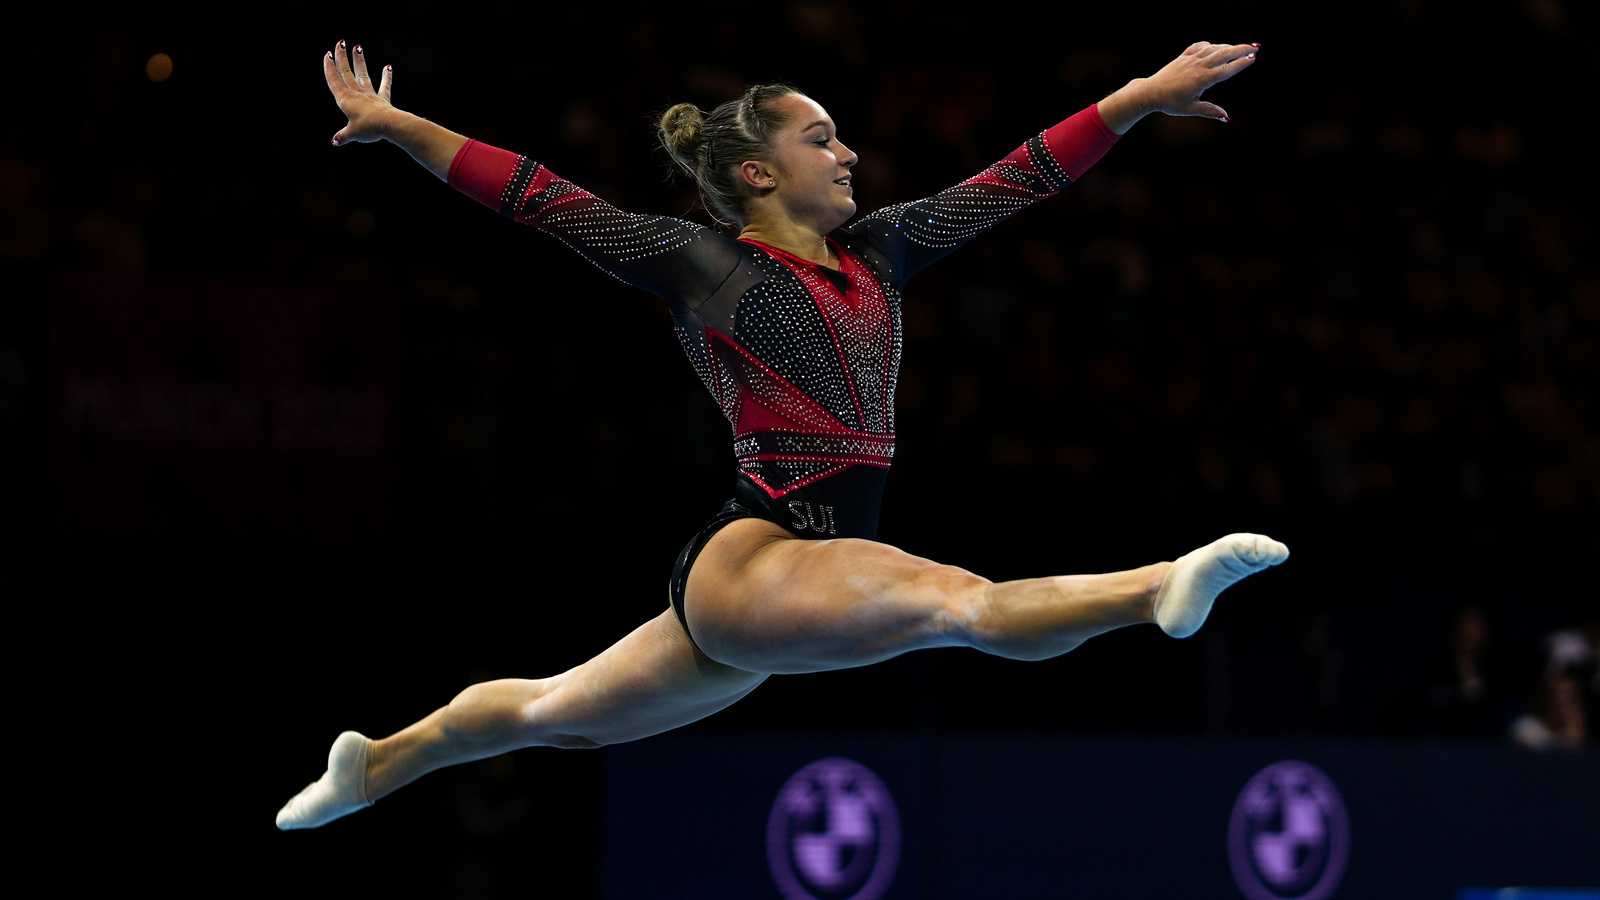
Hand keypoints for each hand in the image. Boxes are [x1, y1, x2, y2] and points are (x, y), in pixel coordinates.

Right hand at [324, 40, 394, 145]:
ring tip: (358, 47)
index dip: (329, 68)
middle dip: (342, 57)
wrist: (389, 125)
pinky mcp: (383, 99)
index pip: (334, 80)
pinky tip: (388, 67)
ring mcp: (370, 95)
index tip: (327, 54)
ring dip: (359, 61)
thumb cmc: (368, 129)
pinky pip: (385, 86)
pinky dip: (387, 77)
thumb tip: (335, 141)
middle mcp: (356, 94)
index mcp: (345, 99)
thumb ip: (343, 136)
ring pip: (363, 75)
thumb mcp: (352, 134)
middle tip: (340, 42)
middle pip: (347, 73)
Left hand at [1141, 42, 1257, 120]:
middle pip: (1224, 54)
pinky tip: (1214, 47)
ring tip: (1240, 48)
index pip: (1227, 69)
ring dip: (1228, 46)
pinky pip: (1200, 46)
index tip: (1253, 57)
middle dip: (1241, 49)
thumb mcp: (1191, 109)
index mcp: (1202, 79)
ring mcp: (1191, 59)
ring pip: (1214, 48)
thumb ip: (1210, 111)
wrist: (1150, 92)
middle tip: (1256, 47)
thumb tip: (1227, 118)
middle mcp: (1198, 66)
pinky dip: (1210, 45)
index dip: (1241, 63)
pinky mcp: (1183, 56)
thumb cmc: (1170, 103)